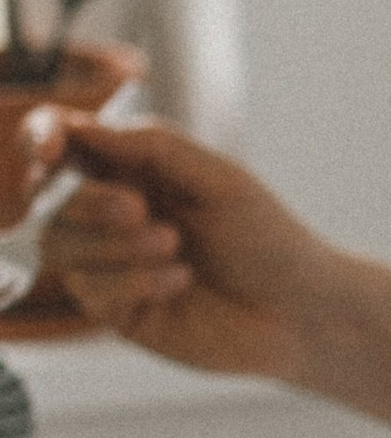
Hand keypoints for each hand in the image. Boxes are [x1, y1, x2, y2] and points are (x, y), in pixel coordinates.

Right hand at [15, 111, 325, 376]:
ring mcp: (112, 266)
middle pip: (52, 200)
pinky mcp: (119, 312)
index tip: (48, 149)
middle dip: (88, 202)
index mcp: (134, 172)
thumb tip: (82, 126)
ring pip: (61, 246)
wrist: (301, 310)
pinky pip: (91, 291)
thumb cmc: (268, 239)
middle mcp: (113, 217)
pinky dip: (133, 280)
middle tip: (139, 208)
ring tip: (173, 246)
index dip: (42, 139)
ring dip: (115, 244)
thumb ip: (151, 146)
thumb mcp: (217, 179)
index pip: (64, 146)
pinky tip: (179, 279)